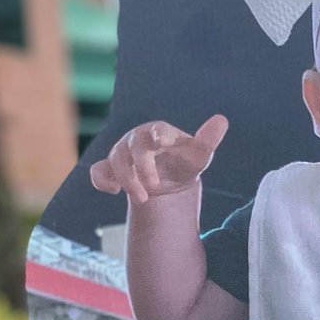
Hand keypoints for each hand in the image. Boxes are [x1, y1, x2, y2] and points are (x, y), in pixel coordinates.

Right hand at [90, 114, 228, 204]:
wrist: (168, 179)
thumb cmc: (184, 162)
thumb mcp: (199, 156)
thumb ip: (208, 141)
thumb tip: (222, 120)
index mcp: (160, 132)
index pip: (157, 130)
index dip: (158, 134)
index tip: (162, 141)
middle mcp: (138, 139)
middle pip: (134, 147)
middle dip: (142, 167)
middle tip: (154, 187)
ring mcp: (122, 153)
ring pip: (116, 161)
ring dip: (127, 180)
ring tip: (143, 199)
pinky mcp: (111, 168)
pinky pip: (98, 172)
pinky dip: (101, 180)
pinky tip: (113, 191)